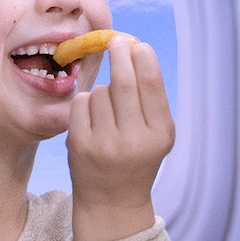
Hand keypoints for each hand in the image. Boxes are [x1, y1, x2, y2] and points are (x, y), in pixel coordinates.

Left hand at [66, 36, 174, 240]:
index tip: (137, 44)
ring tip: (110, 111)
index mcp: (160, 135)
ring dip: (103, 90)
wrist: (112, 200)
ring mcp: (104, 143)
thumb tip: (134, 48)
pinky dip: (86, 101)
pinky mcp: (79, 145)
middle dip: (119, 55)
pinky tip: (93, 118)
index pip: (152, 85)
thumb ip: (150, 97)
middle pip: (123, 82)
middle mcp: (134, 140)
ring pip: (100, 91)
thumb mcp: (156, 132)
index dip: (144, 58)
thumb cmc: (137, 156)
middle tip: (116, 41)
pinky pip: (80, 102)